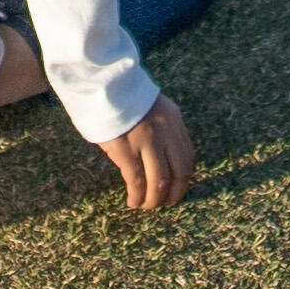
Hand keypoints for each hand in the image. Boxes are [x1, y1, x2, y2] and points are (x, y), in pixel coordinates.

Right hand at [98, 93, 195, 212]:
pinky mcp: (126, 148)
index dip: (182, 179)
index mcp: (173, 121)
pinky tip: (132, 202)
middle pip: (178, 172)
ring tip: (145, 206)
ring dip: (153, 199)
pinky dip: (137, 195)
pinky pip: (136, 180)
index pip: (187, 158)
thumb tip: (163, 158)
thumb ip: (162, 129)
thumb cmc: (122, 97)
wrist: (102, 82)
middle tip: (164, 204)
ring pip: (159, 181)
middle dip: (173, 194)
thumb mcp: (153, 108)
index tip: (175, 190)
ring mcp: (146, 140)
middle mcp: (165, 132)